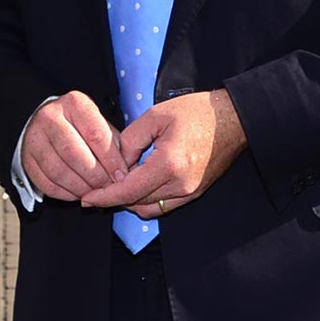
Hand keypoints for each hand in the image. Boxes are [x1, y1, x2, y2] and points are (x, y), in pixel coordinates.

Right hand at [20, 92, 128, 201]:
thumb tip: (126, 170)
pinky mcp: (26, 158)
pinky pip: (46, 183)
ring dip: (80, 187)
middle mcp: (50, 117)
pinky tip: (78, 194)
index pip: (96, 134)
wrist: (46, 122)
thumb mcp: (99, 123)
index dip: (111, 160)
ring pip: (58, 171)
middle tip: (108, 187)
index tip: (121, 175)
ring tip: (94, 193)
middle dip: (95, 176)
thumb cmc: (80, 125)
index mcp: (74, 104)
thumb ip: (114, 143)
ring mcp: (34, 138)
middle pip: (74, 154)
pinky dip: (64, 194)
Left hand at [81, 89, 246, 217]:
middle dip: (114, 198)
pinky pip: (164, 206)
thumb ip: (130, 141)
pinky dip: (147, 200)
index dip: (104, 197)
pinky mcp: (195, 193)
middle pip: (136, 203)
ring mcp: (190, 192)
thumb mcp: (155, 116)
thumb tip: (117, 163)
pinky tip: (137, 184)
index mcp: (169, 165)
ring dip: (130, 200)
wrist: (233, 119)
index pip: (128, 191)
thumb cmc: (196, 112)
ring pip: (149, 208)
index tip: (86, 199)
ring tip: (116, 185)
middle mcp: (180, 185)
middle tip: (96, 188)